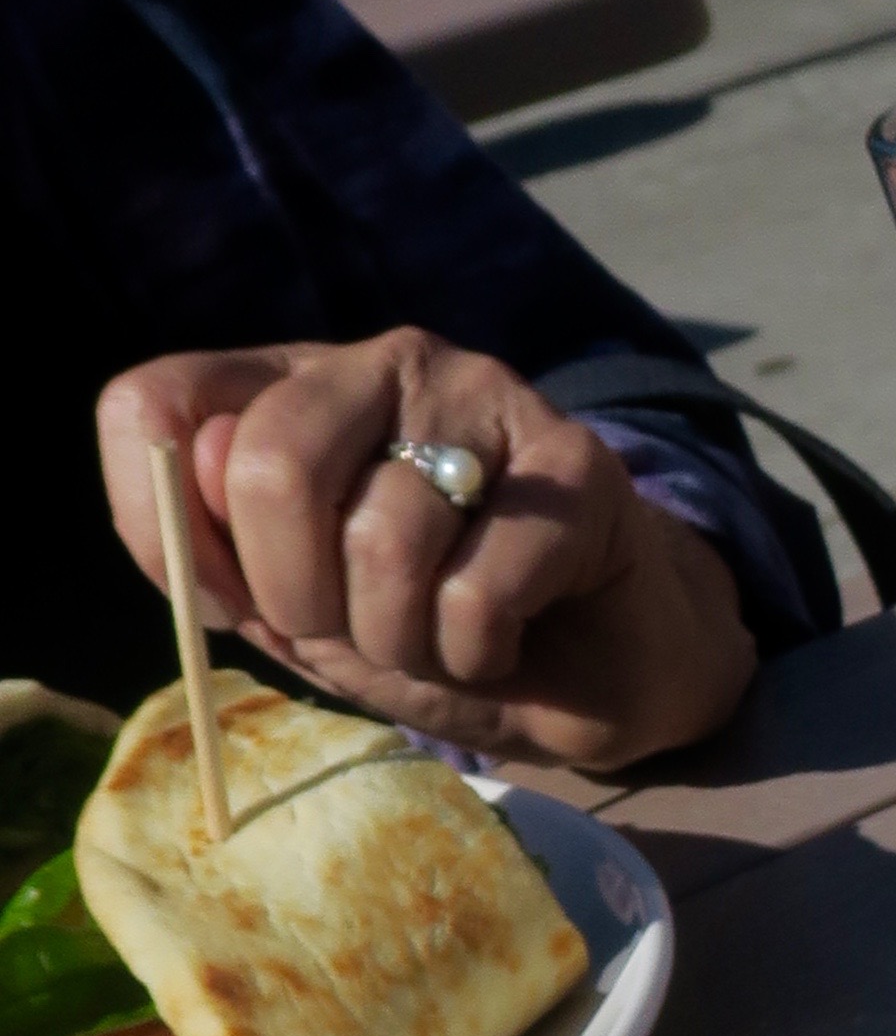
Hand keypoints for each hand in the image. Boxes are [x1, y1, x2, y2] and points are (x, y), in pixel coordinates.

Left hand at [96, 328, 758, 771]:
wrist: (600, 673)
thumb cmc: (439, 637)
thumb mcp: (305, 615)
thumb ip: (226, 555)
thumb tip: (195, 472)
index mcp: (292, 385)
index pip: (155, 407)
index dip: (162, 528)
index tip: (231, 605)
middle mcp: (382, 363)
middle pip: (269, 468)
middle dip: (301, 598)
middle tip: (362, 637)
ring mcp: (485, 396)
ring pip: (385, 543)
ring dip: (405, 643)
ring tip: (443, 646)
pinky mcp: (576, 462)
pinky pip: (479, 589)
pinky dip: (477, 652)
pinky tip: (504, 644)